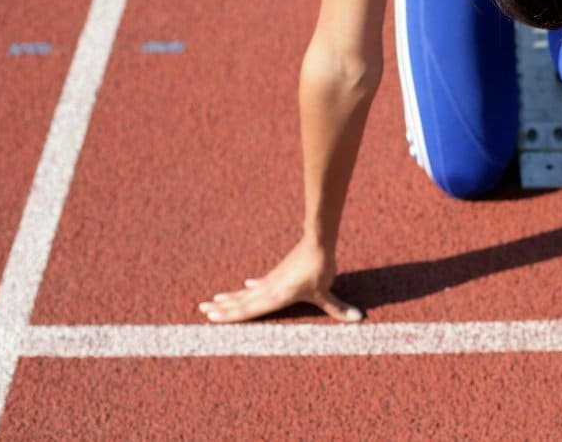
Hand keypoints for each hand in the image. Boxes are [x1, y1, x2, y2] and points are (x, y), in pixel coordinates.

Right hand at [198, 240, 362, 322]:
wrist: (317, 242)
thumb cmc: (319, 268)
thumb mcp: (326, 292)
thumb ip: (338, 308)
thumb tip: (359, 319)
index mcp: (275, 297)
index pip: (247, 309)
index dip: (229, 314)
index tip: (211, 317)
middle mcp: (268, 289)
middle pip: (240, 300)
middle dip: (222, 307)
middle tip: (202, 310)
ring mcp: (271, 280)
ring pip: (245, 292)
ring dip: (230, 297)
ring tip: (213, 300)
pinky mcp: (278, 273)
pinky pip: (259, 283)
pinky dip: (251, 287)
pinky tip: (245, 284)